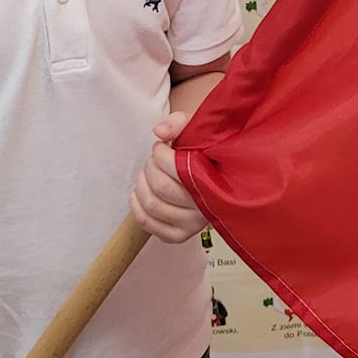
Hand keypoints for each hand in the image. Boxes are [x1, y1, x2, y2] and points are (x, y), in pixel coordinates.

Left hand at [130, 111, 205, 244]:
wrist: (220, 171)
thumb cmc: (206, 150)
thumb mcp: (199, 129)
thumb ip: (180, 122)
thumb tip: (159, 132)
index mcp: (216, 180)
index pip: (177, 169)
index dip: (160, 153)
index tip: (162, 147)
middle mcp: (206, 206)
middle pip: (161, 187)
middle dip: (150, 167)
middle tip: (155, 159)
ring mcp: (193, 224)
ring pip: (152, 206)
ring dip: (141, 185)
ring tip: (147, 174)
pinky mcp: (180, 234)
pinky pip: (149, 225)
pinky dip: (136, 207)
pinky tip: (139, 192)